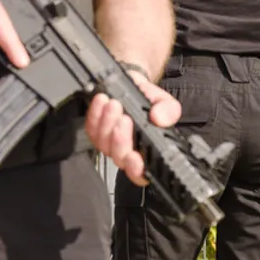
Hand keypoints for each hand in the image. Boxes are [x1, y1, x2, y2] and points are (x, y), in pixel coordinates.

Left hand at [84, 70, 180, 186]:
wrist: (133, 85)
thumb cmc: (149, 99)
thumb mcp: (165, 101)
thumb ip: (168, 110)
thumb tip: (160, 118)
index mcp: (147, 151)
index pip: (140, 173)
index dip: (136, 170)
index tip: (134, 156)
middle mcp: (127, 151)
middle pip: (118, 158)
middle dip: (120, 139)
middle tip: (124, 118)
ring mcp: (109, 143)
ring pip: (103, 143)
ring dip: (107, 123)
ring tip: (114, 103)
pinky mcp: (95, 132)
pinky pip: (91, 129)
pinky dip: (95, 115)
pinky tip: (101, 102)